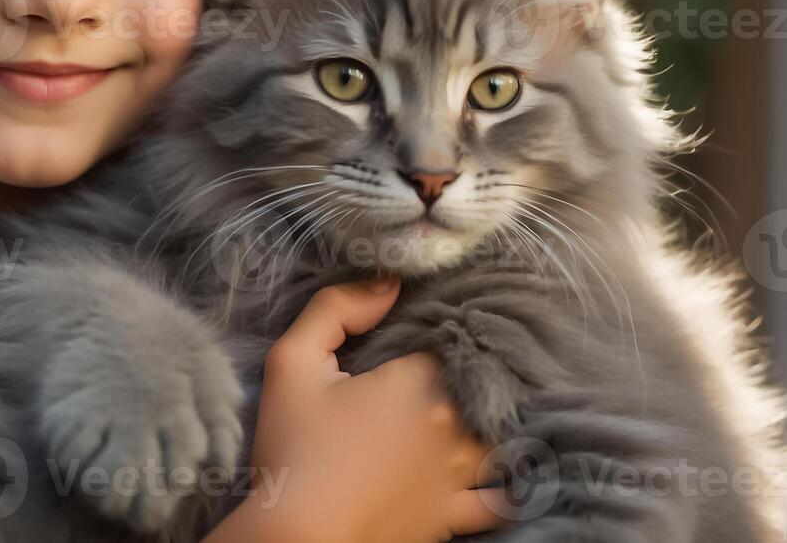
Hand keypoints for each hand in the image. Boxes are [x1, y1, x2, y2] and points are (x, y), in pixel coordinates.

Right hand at [206, 278, 506, 542]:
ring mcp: (460, 474)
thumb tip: (387, 282)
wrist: (299, 535)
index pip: (452, 336)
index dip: (438, 329)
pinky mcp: (454, 514)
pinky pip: (500, 497)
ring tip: (479, 407)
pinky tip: (502, 472)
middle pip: (482, 382)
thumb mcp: (292, 361)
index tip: (420, 331)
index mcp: (420, 381)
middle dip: (469, 370)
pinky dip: (506, 481)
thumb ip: (336, 308)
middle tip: (445, 365)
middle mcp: (453, 424)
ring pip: (500, 435)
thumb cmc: (293, 447)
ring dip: (493, 419)